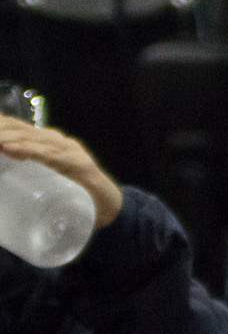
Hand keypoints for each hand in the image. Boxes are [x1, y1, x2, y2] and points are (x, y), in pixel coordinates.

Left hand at [0, 116, 123, 227]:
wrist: (110, 208)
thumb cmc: (77, 197)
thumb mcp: (49, 181)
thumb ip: (33, 175)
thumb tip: (8, 174)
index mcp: (54, 145)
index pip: (24, 129)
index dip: (6, 125)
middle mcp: (62, 143)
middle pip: (26, 131)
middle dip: (4, 131)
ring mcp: (71, 151)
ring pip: (35, 140)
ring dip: (10, 139)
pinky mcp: (78, 164)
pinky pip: (49, 154)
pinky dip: (28, 150)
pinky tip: (10, 149)